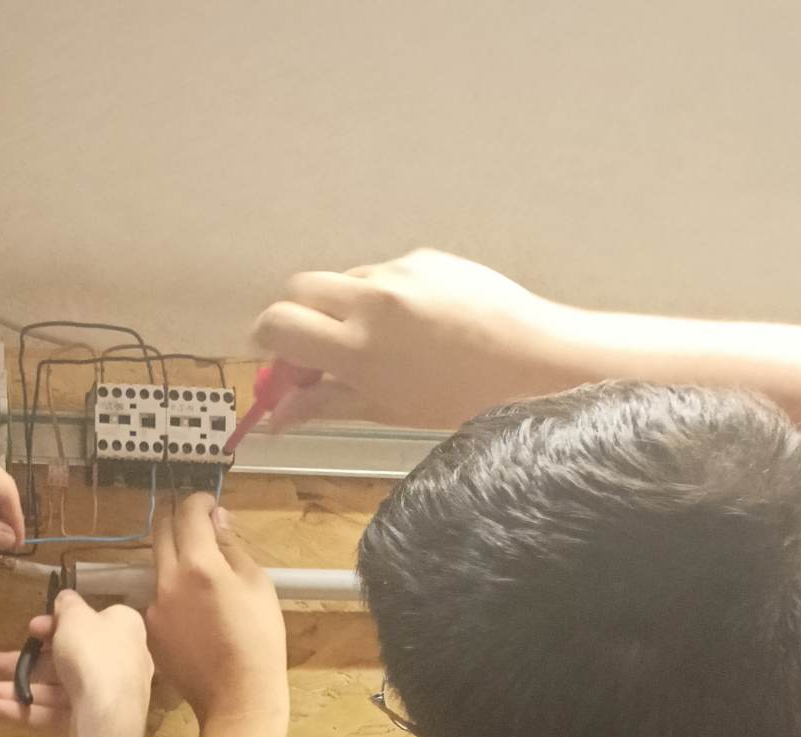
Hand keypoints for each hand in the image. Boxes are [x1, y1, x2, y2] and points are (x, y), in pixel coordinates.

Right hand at [0, 592, 153, 736]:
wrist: (109, 714)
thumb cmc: (93, 653)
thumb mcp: (77, 617)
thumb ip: (67, 605)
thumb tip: (65, 598)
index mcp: (121, 631)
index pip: (87, 623)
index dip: (53, 625)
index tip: (30, 628)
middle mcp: (117, 662)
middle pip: (64, 658)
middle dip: (23, 661)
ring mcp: (103, 696)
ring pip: (54, 689)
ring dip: (16, 688)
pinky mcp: (90, 722)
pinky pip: (55, 713)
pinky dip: (26, 710)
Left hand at [146, 494, 286, 727]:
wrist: (237, 697)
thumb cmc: (259, 640)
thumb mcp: (258, 585)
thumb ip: (232, 546)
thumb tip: (216, 519)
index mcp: (199, 564)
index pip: (188, 513)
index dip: (199, 501)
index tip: (209, 503)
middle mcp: (168, 581)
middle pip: (161, 532)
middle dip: (178, 520)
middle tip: (197, 524)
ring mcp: (153, 607)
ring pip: (158, 567)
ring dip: (175, 559)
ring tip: (201, 573)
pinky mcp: (150, 631)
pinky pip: (157, 599)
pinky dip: (172, 593)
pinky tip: (194, 612)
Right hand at [250, 249, 568, 432]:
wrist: (534, 358)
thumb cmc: (463, 397)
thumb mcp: (386, 408)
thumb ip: (324, 404)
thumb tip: (277, 416)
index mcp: (358, 346)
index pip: (279, 323)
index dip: (267, 340)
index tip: (276, 359)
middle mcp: (373, 300)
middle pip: (301, 289)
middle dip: (298, 317)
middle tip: (315, 353)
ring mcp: (400, 272)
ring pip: (346, 282)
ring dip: (344, 310)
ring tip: (378, 347)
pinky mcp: (426, 257)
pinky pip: (386, 274)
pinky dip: (384, 299)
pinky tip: (415, 329)